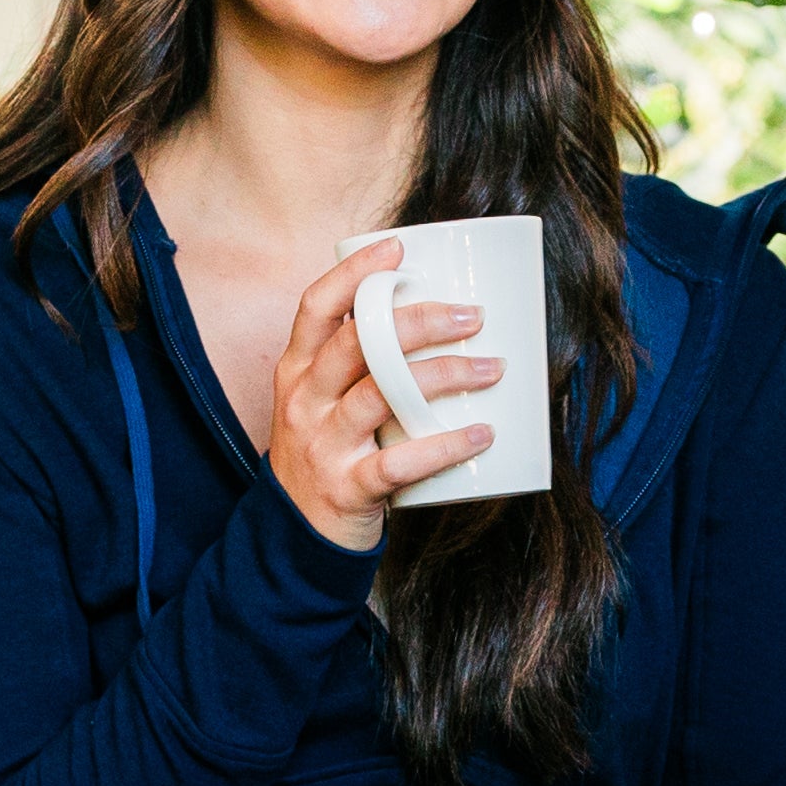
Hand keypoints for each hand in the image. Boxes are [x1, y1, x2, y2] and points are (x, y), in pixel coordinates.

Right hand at [272, 238, 500, 549]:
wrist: (293, 537)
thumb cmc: (326, 453)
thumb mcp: (322, 401)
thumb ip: (362, 365)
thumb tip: (441, 318)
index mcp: (296, 370)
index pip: (315, 307)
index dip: (354, 273)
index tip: (399, 248)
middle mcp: (304, 401)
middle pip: (358, 344)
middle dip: (418, 321)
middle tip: (472, 316)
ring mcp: (323, 445)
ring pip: (381, 395)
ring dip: (444, 376)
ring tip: (493, 369)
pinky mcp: (347, 488)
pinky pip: (398, 463)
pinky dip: (445, 446)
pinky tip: (481, 433)